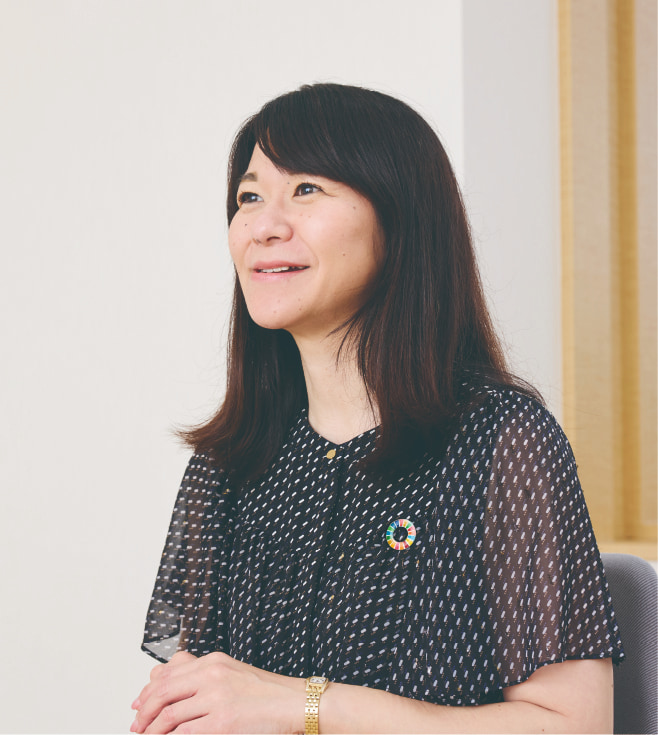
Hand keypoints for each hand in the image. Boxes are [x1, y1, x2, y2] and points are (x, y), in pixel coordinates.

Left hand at [130, 651, 305, 733]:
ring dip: (151, 730)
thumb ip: (202, 674)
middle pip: (163, 691)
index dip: (147, 691)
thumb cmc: (265, 692)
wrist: (293, 703)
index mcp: (212, 661)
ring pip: (168, 714)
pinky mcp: (222, 722)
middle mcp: (211, 674)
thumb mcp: (231, 672)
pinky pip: (183, 732)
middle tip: (137, 726)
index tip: (138, 705)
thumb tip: (167, 679)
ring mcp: (216, 697)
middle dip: (144, 711)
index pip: (168, 673)